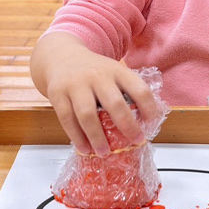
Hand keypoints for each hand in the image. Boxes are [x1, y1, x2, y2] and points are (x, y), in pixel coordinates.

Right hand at [31, 33, 159, 155]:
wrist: (62, 56)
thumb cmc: (93, 71)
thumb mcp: (113, 72)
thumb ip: (127, 91)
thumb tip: (144, 121)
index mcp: (116, 71)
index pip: (139, 89)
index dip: (148, 107)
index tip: (150, 122)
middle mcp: (97, 76)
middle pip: (115, 104)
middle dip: (128, 126)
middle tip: (135, 141)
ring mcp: (76, 85)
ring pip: (88, 115)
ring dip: (97, 137)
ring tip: (105, 152)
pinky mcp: (58, 95)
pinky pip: (68, 120)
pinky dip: (77, 138)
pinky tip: (85, 148)